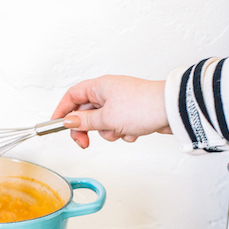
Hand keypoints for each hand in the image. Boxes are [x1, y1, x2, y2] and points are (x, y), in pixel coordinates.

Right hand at [52, 75, 170, 147]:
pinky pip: (118, 126)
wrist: (172, 110)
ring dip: (109, 132)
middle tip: (85, 143)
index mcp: (100, 86)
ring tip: (121, 131)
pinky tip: (133, 132)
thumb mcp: (106, 118)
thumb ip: (84, 121)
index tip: (56, 125)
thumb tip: (68, 121)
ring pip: (102, 122)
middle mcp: (109, 92)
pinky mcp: (132, 113)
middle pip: (86, 112)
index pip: (72, 96)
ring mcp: (121, 102)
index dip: (62, 110)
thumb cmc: (142, 107)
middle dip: (86, 129)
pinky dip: (123, 132)